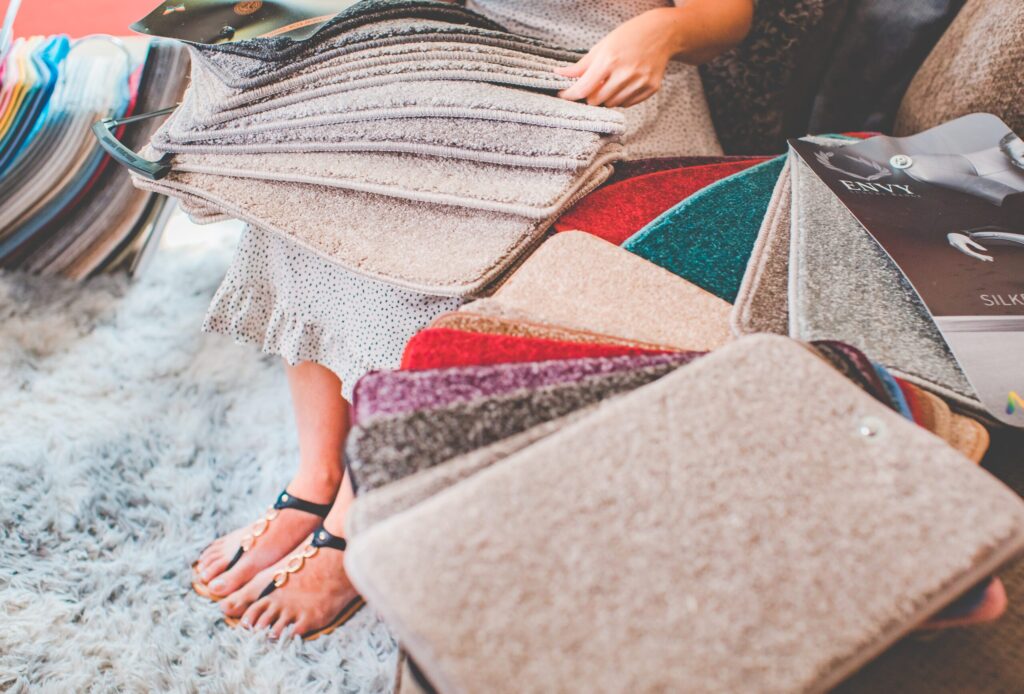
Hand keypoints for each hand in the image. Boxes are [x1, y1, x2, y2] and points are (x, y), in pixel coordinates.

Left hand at [555, 9, 680, 107]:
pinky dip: (621, 98)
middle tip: (593, 86)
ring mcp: (640, 82)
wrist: (661, 33)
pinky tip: (625, 83)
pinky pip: (627, 104)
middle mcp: (625, 73)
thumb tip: (560, 74)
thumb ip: (581, 65)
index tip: (564, 95)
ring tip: (611, 81)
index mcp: (609, 60)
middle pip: (596, 101)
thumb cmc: (628, 36)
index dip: (570, 95)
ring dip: (606, 98)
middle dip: (590, 96)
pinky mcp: (651, 88)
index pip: (583, 89)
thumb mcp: (602, 46)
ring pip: (612, 104)